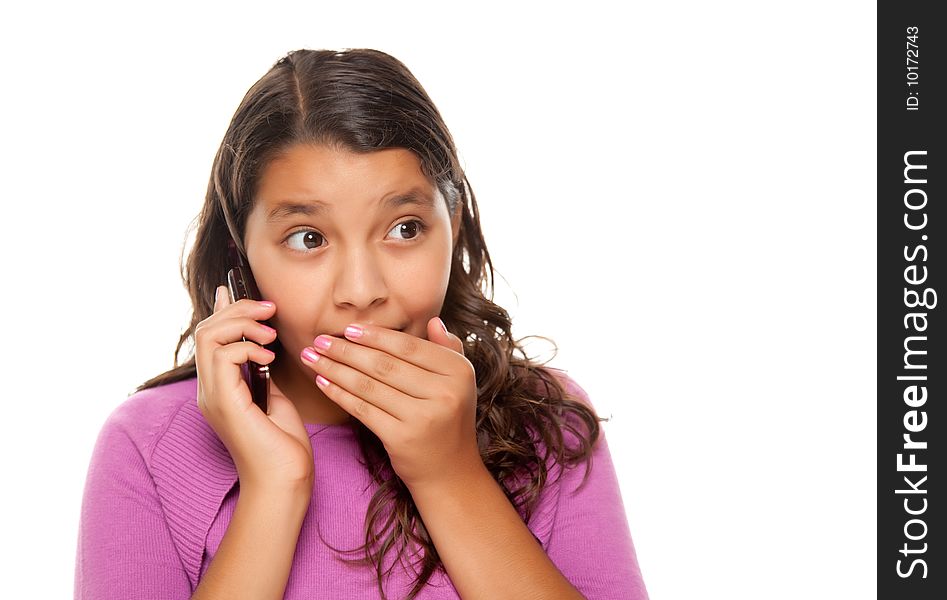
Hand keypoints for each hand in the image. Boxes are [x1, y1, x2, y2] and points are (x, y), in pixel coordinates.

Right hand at [195, 285, 313, 493]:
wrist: (284, 482)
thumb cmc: (284, 447)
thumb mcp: (276, 398)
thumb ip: (264, 372)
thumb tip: (264, 347)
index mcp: (220, 388)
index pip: (209, 337)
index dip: (223, 309)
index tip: (240, 291)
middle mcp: (209, 390)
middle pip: (205, 330)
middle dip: (237, 309)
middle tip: (268, 309)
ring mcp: (212, 396)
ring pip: (208, 336)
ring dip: (242, 324)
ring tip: (269, 333)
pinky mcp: (224, 402)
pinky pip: (222, 355)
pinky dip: (247, 347)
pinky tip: (268, 357)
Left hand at [299, 318, 482, 490]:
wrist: (450, 472)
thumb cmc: (449, 421)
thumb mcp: (459, 383)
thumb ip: (447, 350)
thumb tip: (433, 320)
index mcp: (459, 371)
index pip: (408, 347)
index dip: (376, 336)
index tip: (348, 329)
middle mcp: (444, 392)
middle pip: (385, 364)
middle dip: (347, 350)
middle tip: (320, 340)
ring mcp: (423, 416)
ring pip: (369, 385)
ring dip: (335, 368)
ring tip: (312, 357)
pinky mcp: (402, 438)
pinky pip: (363, 409)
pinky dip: (339, 393)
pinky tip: (322, 382)